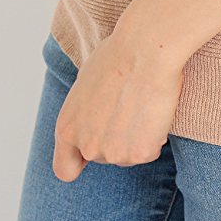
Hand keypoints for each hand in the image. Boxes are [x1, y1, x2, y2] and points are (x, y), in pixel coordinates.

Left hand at [52, 26, 184, 181]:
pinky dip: (155, 136)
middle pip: (104, 157)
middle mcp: (87, 147)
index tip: (94, 148)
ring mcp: (114, 153)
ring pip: (129, 155)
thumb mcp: (84, 84)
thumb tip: (92, 115)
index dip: (79, 161)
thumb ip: (83, 112)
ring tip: (143, 105)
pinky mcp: (141, 153)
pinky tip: (154, 109)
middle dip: (116, 140)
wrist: (144, 51)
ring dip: (136, 138)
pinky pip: (151, 150)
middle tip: (129, 109)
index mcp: (67, 129)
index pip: (65, 169)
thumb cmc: (116, 56)